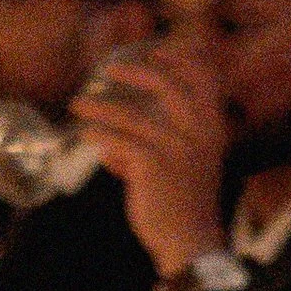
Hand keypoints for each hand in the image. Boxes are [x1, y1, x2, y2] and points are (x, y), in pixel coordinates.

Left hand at [73, 44, 228, 273]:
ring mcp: (175, 148)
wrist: (189, 240)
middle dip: (137, 73)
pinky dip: (97, 136)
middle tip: (110, 69)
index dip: (181, 58)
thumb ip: (164, 140)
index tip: (158, 50)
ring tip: (77, 105)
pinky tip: (84, 135)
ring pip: (131, 116)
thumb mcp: (190, 163)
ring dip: (99, 108)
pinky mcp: (151, 165)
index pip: (205, 78)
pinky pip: (116, 142)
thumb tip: (115, 133)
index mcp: (212, 128)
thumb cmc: (185, 203)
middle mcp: (199, 133)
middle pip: (168, 86)